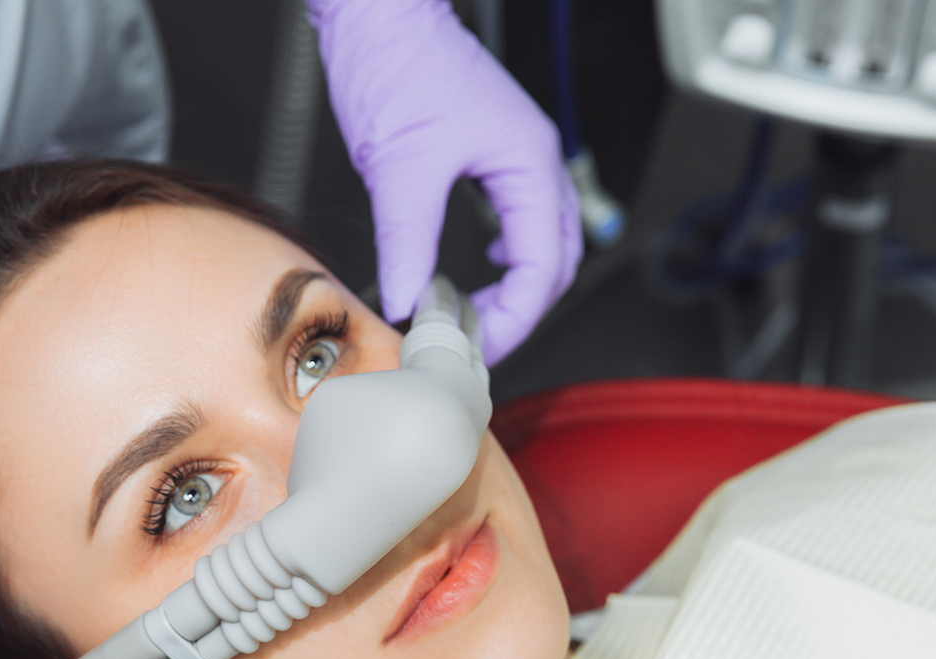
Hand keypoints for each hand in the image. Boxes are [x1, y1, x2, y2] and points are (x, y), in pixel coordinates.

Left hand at [310, 0, 581, 364]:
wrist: (380, 13)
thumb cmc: (397, 63)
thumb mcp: (399, 168)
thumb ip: (407, 243)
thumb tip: (409, 300)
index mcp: (529, 163)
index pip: (542, 266)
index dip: (514, 318)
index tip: (477, 348)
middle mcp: (536, 160)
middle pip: (556, 262)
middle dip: (519, 311)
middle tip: (474, 346)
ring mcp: (519, 156)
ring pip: (544, 243)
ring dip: (516, 288)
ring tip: (474, 319)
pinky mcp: (494, 154)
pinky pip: (522, 220)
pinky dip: (508, 258)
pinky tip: (479, 272)